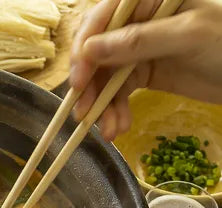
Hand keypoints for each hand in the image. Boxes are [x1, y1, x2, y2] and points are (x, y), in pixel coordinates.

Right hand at [70, 0, 221, 140]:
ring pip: (106, 77)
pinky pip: (119, 93)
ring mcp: (139, 49)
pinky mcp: (144, 73)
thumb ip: (138, 40)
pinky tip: (119, 127)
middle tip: (85, 114)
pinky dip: (115, 111)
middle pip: (97, 52)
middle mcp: (138, 21)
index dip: (84, 49)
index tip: (78, 82)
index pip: (102, 18)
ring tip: (109, 131)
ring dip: (103, 106)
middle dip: (90, 86)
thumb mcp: (187, 36)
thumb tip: (91, 50)